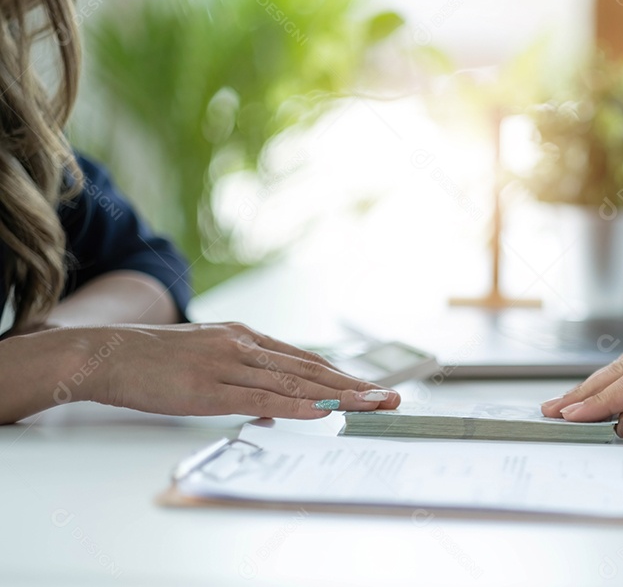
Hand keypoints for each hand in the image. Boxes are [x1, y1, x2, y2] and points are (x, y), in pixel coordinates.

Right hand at [67, 322, 400, 418]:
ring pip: (294, 381)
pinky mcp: (208, 388)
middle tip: (389, 398)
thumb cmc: (155, 361)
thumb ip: (244, 378)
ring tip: (371, 405)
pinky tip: (322, 411)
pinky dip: (296, 405)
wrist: (107, 354)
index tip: (372, 388)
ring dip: (338, 395)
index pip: (305, 359)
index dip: (342, 374)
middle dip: (354, 385)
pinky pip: (260, 397)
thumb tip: (276, 406)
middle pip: (310, 368)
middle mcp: (243, 345)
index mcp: (245, 337)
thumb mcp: (208, 359)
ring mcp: (227, 365)